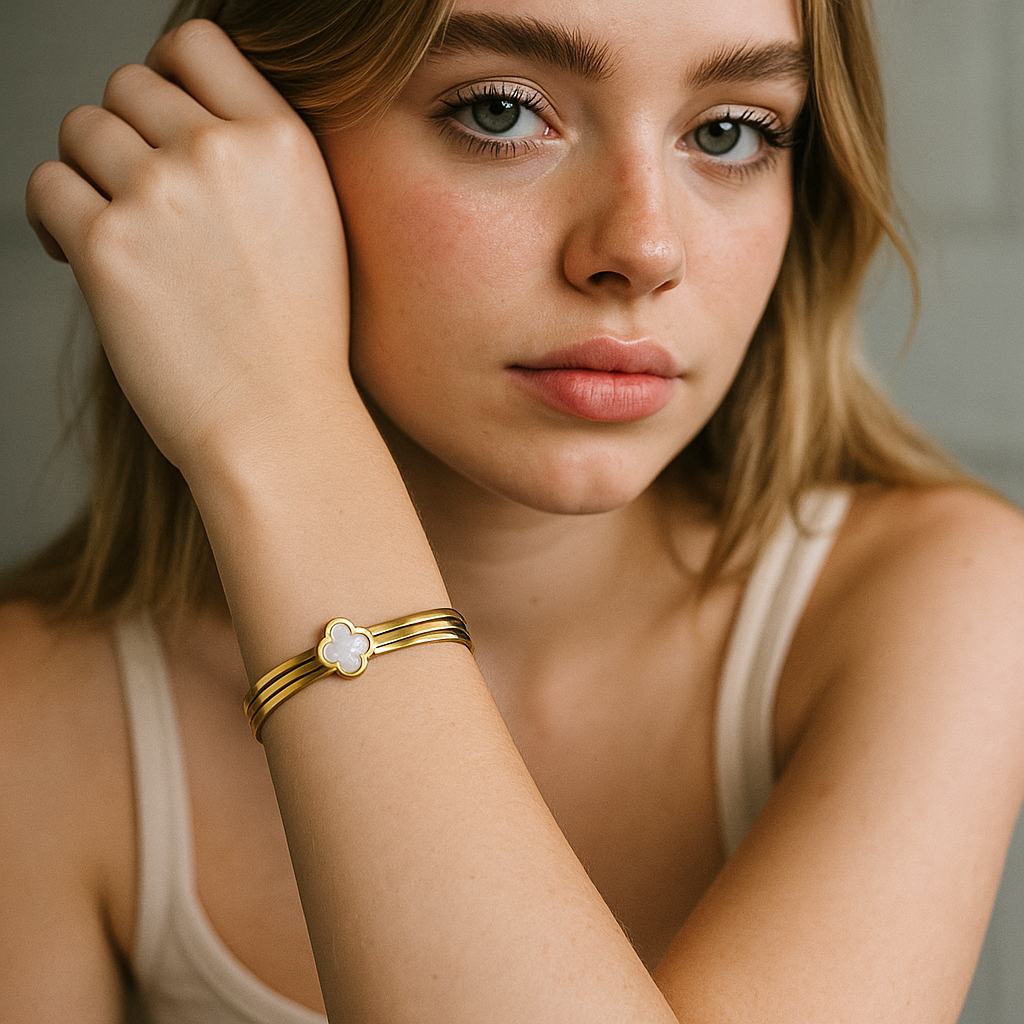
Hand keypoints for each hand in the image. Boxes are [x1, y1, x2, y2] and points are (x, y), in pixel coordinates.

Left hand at [25, 20, 351, 476]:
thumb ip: (257, 159)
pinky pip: (46, 185)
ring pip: (80, 128)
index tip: (159, 121)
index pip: (197, 43)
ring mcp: (162, 194)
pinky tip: (74, 254)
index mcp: (283, 141)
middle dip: (124, 135)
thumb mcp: (314, 227)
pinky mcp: (107, 244)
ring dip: (86, 174)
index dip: (167, 73)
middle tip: (134, 194)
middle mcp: (222, 153)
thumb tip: (173, 116)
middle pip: (127, 85)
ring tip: (108, 229)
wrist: (281, 424)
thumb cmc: (296, 342)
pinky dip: (50, 217)